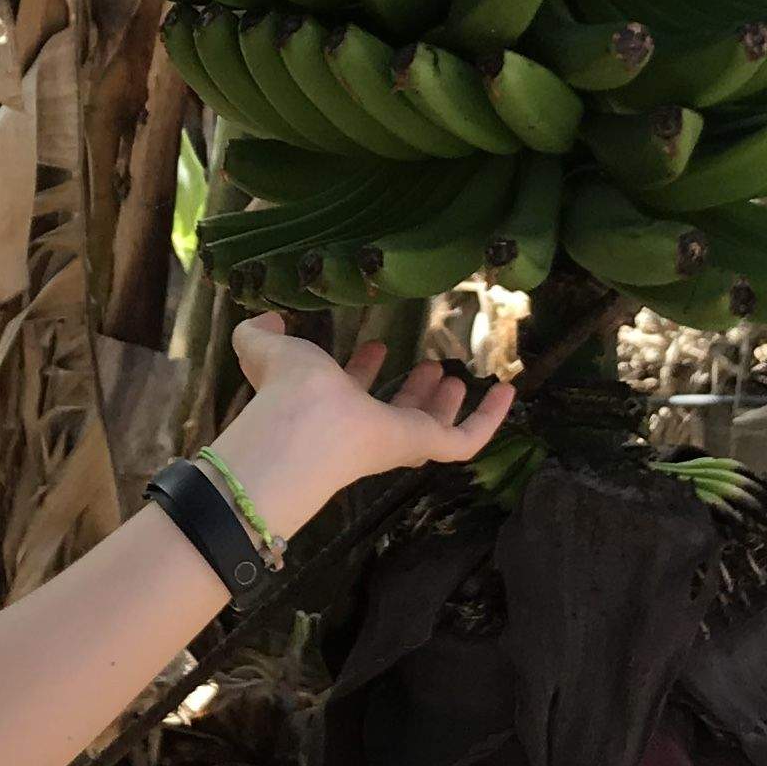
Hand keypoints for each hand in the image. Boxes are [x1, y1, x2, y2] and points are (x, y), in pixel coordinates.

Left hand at [198, 315, 515, 545]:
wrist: (306, 423)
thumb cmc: (288, 387)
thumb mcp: (267, 348)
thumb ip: (259, 333)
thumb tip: (268, 318)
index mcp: (328, 407)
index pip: (350, 392)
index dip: (361, 370)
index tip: (374, 345)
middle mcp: (362, 428)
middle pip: (392, 414)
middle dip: (409, 391)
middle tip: (426, 364)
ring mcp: (396, 441)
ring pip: (427, 430)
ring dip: (442, 405)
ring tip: (454, 375)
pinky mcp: (424, 447)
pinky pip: (466, 440)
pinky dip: (489, 420)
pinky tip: (507, 392)